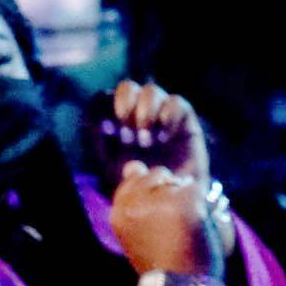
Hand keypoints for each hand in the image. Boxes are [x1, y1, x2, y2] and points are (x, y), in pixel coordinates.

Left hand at [99, 77, 208, 191]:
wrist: (172, 198)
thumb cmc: (139, 183)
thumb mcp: (111, 167)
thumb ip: (101, 145)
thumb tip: (100, 123)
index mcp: (116, 119)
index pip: (105, 97)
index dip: (104, 108)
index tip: (108, 131)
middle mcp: (138, 111)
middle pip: (128, 87)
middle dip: (125, 107)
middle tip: (127, 137)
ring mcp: (162, 112)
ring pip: (151, 90)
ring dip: (145, 113)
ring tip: (146, 141)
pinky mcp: (185, 119)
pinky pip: (177, 102)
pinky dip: (168, 116)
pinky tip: (164, 138)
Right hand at [109, 161, 216, 276]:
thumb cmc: (161, 263)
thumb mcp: (137, 232)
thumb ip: (135, 200)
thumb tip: (133, 164)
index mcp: (118, 213)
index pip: (133, 177)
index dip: (153, 190)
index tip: (161, 212)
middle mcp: (133, 204)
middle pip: (157, 175)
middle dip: (171, 190)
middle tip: (176, 223)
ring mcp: (157, 202)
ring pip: (178, 182)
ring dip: (188, 199)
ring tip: (187, 228)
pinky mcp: (182, 202)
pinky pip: (197, 188)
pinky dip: (204, 205)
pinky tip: (199, 226)